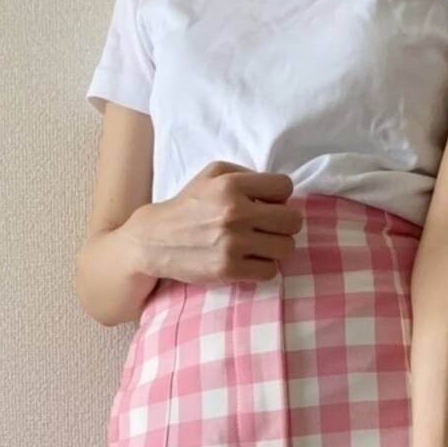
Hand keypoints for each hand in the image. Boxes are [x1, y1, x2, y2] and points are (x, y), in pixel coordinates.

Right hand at [125, 162, 303, 285]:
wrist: (155, 241)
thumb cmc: (188, 206)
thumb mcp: (212, 175)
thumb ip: (246, 175)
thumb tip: (279, 193)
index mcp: (232, 185)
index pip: (285, 187)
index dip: (279, 197)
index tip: (267, 205)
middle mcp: (235, 213)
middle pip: (293, 221)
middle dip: (283, 224)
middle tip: (267, 228)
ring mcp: (233, 244)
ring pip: (286, 248)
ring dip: (276, 248)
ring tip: (259, 245)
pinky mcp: (229, 270)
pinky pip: (271, 271)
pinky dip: (264, 267)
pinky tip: (250, 261)